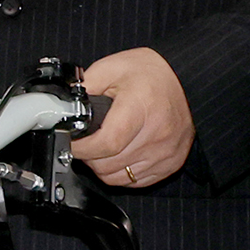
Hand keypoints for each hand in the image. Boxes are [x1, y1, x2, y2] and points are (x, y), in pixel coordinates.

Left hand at [70, 47, 192, 188]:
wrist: (187, 79)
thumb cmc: (149, 73)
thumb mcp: (111, 68)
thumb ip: (85, 87)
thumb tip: (62, 107)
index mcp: (141, 109)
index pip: (106, 144)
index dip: (81, 148)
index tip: (70, 141)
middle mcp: (158, 134)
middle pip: (109, 164)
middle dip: (88, 156)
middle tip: (85, 142)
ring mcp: (167, 152)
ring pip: (119, 177)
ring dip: (102, 166)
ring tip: (101, 147)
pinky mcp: (172, 163)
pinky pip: (136, 181)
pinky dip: (121, 172)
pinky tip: (119, 154)